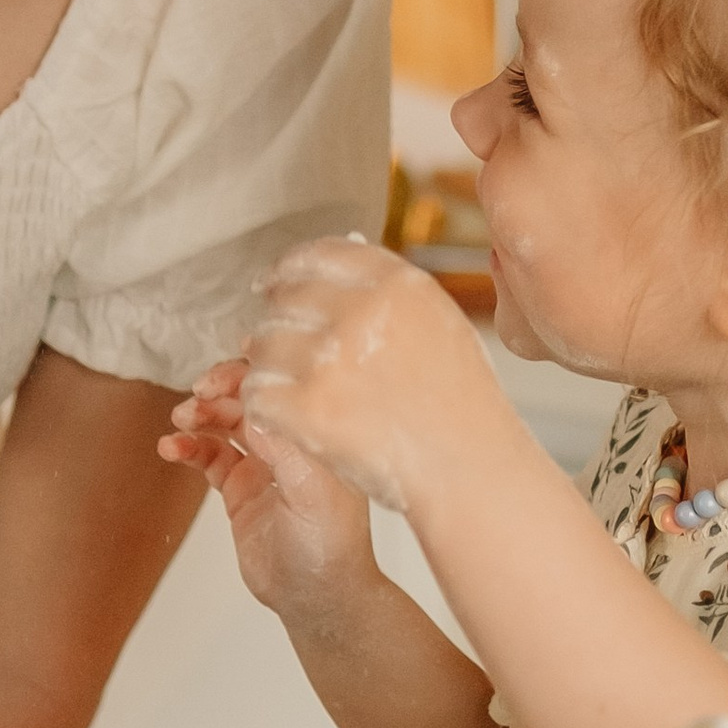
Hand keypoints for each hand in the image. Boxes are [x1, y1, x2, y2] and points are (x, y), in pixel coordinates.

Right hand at [161, 357, 378, 623]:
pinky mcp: (241, 488)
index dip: (251, 372)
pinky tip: (172, 448)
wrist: (315, 597)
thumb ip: (281, 443)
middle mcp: (291, 442)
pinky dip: (188, 446)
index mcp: (315, 434)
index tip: (222, 375)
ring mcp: (264, 463)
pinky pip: (208, 455)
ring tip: (179, 422)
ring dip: (199, 415)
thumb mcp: (312, 489)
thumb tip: (250, 400)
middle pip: (249, 397)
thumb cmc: (329, 546)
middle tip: (196, 397)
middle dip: (218, 391)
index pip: (282, 386)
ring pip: (224, 422)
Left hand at [240, 238, 491, 512]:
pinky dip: (261, 404)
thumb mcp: (442, 326)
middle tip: (273, 340)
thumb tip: (340, 256)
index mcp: (400, 285)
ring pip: (264, 344)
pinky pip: (258, 392)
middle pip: (288, 297)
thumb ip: (390, 292)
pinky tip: (276, 413)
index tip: (274, 281)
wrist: (469, 472)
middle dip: (276, 320)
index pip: (323, 254)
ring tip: (279, 381)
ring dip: (265, 363)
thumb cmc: (463, 409)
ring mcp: (332, 360)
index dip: (289, 267)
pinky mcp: (309, 409)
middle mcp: (364, 313)